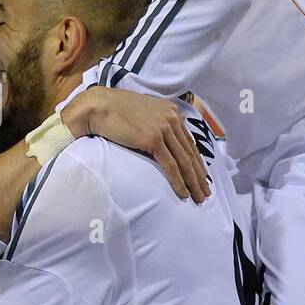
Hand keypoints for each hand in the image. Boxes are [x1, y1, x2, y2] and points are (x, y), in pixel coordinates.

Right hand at [64, 87, 208, 202]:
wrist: (98, 107)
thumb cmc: (114, 111)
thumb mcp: (142, 113)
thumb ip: (156, 122)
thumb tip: (161, 137)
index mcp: (171, 112)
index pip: (189, 142)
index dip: (197, 162)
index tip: (202, 176)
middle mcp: (172, 118)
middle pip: (190, 153)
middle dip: (199, 175)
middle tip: (206, 192)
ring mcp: (163, 128)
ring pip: (184, 161)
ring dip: (193, 182)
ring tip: (199, 198)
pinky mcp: (153, 139)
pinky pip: (170, 165)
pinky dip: (179, 181)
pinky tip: (183, 193)